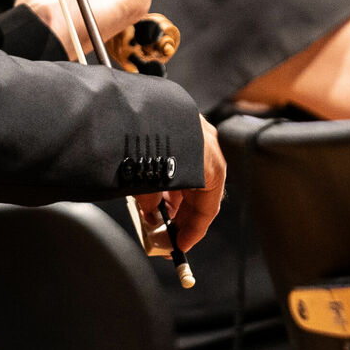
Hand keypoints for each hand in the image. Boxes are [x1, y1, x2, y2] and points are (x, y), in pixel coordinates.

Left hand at [137, 115, 224, 255]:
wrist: (138, 105)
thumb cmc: (151, 145)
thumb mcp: (150, 183)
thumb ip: (152, 202)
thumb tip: (150, 212)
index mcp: (211, 168)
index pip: (208, 210)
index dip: (194, 231)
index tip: (182, 244)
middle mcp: (208, 150)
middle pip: (200, 192)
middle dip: (182, 213)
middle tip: (168, 230)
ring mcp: (196, 134)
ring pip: (189, 175)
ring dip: (174, 195)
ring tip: (155, 209)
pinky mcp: (181, 123)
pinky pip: (181, 159)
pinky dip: (169, 175)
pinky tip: (152, 184)